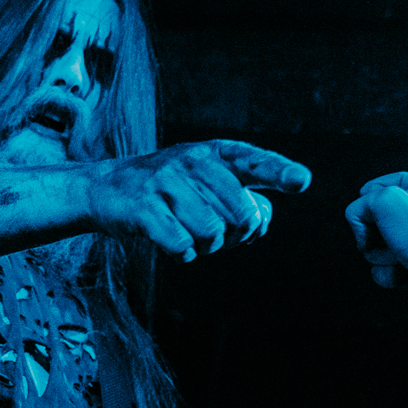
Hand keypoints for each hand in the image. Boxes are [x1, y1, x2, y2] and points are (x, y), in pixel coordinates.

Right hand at [88, 140, 309, 261]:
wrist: (106, 188)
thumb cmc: (169, 190)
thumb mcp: (207, 185)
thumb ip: (244, 201)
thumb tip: (262, 221)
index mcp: (215, 153)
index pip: (254, 161)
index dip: (279, 172)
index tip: (301, 181)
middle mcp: (192, 161)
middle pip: (240, 213)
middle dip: (234, 234)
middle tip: (215, 232)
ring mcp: (166, 182)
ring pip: (212, 233)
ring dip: (205, 246)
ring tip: (188, 233)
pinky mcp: (144, 208)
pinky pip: (183, 246)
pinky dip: (182, 253)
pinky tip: (170, 241)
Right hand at [344, 170, 407, 317]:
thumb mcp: (385, 200)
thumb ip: (361, 203)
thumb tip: (360, 225)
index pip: (374, 187)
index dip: (368, 204)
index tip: (377, 214)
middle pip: (372, 219)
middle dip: (374, 234)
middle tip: (391, 237)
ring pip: (375, 245)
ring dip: (381, 255)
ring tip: (402, 256)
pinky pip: (383, 267)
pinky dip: (388, 272)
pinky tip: (405, 272)